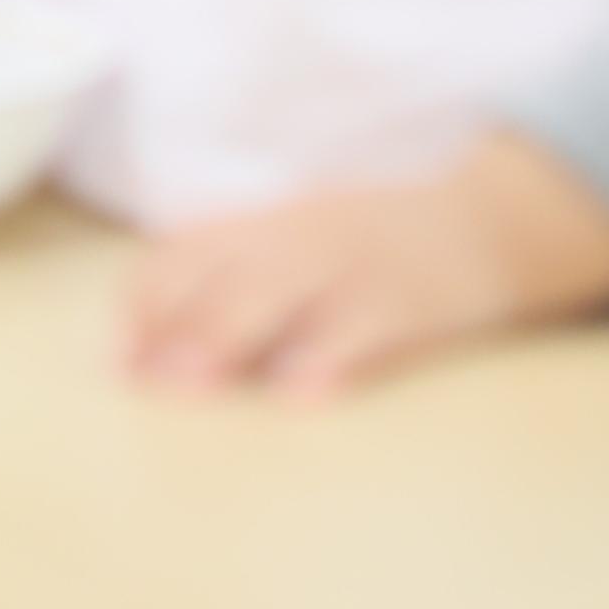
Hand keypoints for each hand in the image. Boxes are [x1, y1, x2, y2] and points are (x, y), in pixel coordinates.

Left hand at [120, 134, 608, 397]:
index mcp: (263, 222)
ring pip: (285, 296)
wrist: (492, 215)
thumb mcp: (293, 239)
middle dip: (178, 327)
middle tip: (141, 379)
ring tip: (192, 384)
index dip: (144, 303)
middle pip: (226, 277)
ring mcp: (358, 266)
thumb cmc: (370, 243)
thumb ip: (227, 278)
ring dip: (231, 337)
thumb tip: (143, 342)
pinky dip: (334, 357)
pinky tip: (302, 392)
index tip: (115, 356)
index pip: (184, 252)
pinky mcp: (414, 301)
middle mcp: (300, 237)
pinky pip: (370, 329)